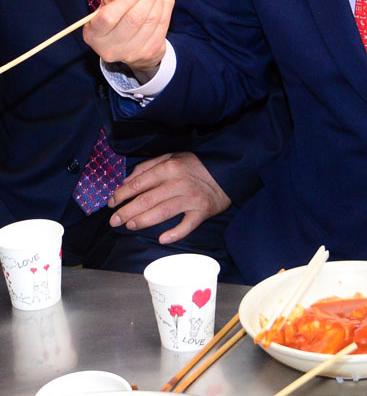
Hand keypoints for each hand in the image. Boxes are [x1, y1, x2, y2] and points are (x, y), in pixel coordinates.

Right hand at [83, 0, 173, 73]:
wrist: (127, 45)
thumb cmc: (113, 21)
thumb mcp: (105, 8)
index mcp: (94, 35)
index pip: (108, 17)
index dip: (125, 0)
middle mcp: (111, 48)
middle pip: (134, 20)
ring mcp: (132, 53)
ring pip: (152, 22)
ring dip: (159, 0)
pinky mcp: (149, 53)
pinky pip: (162, 26)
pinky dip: (166, 8)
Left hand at [108, 151, 231, 243]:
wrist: (226, 171)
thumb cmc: (195, 165)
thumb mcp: (171, 156)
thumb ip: (148, 167)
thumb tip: (127, 181)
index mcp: (169, 167)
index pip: (139, 183)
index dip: (122, 194)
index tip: (111, 202)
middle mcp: (178, 183)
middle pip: (146, 200)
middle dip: (126, 211)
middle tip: (114, 220)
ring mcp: (190, 199)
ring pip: (162, 213)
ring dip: (143, 221)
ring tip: (129, 226)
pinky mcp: (201, 211)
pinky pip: (186, 226)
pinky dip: (175, 234)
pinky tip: (162, 239)